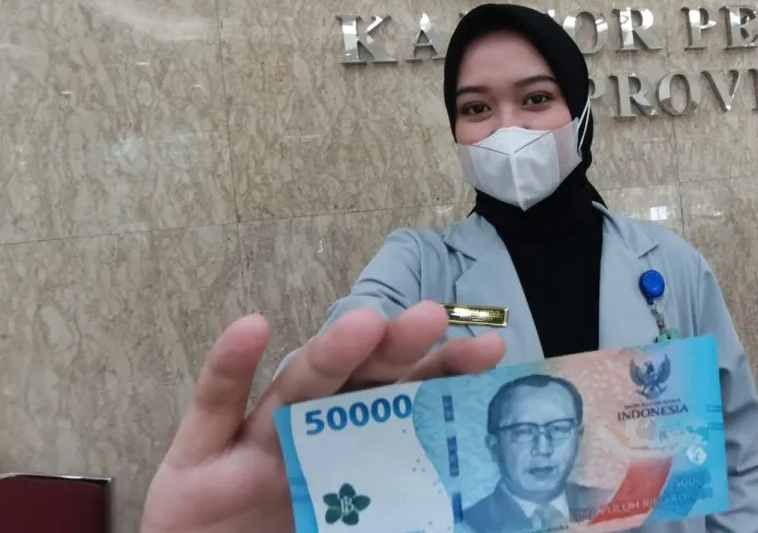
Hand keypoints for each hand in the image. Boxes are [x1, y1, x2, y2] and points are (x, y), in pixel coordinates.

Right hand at [141, 302, 504, 532]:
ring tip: (363, 324)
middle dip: (395, 349)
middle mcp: (310, 432)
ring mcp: (254, 439)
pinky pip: (215, 404)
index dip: (445, 375)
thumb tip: (466, 513)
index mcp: (352, 450)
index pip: (406, 404)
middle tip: (429, 317)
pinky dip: (229, 366)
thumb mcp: (361, 530)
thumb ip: (406, 514)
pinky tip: (250, 328)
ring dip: (328, 355)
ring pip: (295, 388)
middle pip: (358, 382)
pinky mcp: (196, 455)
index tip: (490, 350)